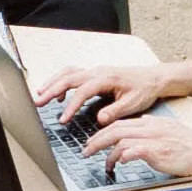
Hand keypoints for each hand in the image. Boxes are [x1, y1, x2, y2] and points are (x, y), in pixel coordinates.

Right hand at [37, 61, 173, 115]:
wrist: (153, 79)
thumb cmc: (144, 90)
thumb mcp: (133, 103)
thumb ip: (115, 110)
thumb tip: (100, 119)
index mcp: (106, 78)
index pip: (82, 91)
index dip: (71, 106)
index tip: (63, 119)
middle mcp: (98, 72)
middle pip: (68, 78)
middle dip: (51, 90)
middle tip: (38, 103)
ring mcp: (95, 71)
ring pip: (68, 73)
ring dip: (52, 83)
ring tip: (39, 95)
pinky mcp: (95, 74)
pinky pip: (73, 74)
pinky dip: (61, 81)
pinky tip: (58, 95)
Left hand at [90, 113, 191, 181]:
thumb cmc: (191, 146)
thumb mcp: (169, 130)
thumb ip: (153, 128)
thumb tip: (139, 125)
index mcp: (151, 122)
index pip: (120, 123)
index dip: (103, 133)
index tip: (93, 142)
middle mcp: (151, 127)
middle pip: (115, 129)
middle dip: (97, 140)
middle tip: (86, 151)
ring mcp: (154, 139)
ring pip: (121, 139)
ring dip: (107, 152)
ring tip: (103, 163)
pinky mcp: (159, 151)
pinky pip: (135, 150)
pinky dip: (124, 156)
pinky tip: (119, 163)